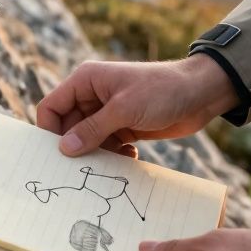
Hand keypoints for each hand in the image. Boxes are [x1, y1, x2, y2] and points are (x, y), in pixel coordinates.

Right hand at [35, 56, 237, 156]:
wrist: (201, 94)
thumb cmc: (162, 90)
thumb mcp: (124, 109)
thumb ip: (92, 129)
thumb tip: (64, 149)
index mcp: (85, 81)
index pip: (52, 106)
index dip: (49, 130)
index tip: (56, 155)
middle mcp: (92, 96)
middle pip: (67, 127)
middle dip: (74, 147)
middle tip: (82, 169)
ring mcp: (108, 112)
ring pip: (87, 140)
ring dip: (96, 155)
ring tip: (109, 166)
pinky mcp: (124, 127)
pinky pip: (107, 146)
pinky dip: (113, 156)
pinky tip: (130, 158)